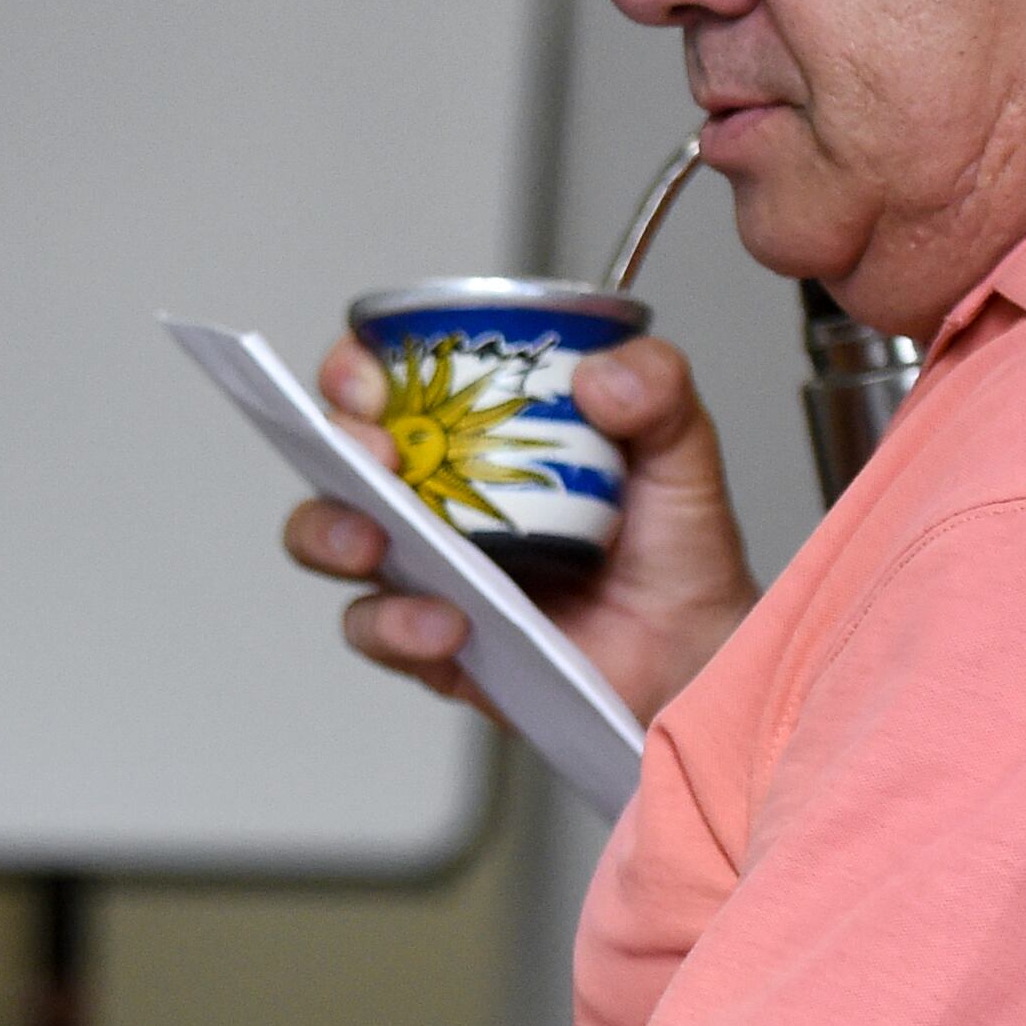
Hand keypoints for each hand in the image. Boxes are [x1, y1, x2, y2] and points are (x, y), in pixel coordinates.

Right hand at [280, 330, 761, 727]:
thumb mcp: (682, 449)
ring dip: (333, 533)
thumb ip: (660, 389)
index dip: (354, 370)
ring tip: (376, 543)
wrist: (696, 655)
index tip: (371, 378)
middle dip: (335, 447)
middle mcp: (433, 496)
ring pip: (330, 540)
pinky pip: (378, 631)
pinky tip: (447, 621)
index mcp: (474, 435)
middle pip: (338, 456)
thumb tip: (599, 376)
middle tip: (379, 456)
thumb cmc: (675, 552)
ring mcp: (423, 570)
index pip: (388, 383)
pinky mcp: (429, 644)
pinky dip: (397, 623)